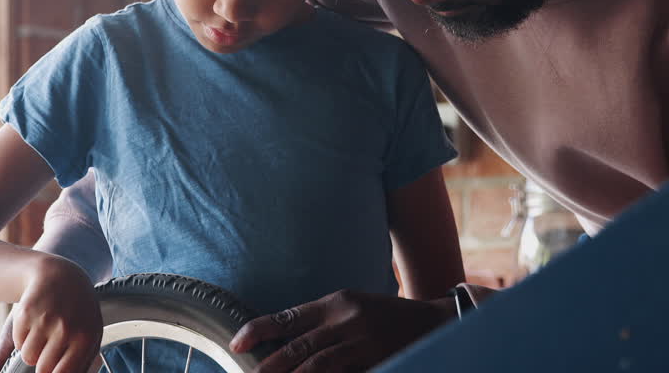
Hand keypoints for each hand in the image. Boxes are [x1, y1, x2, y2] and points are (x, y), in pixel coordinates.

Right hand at [12, 255, 101, 372]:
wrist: (60, 275)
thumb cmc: (77, 311)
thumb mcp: (90, 334)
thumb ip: (84, 363)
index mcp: (86, 337)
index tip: (52, 371)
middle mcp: (66, 328)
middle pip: (44, 369)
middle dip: (43, 364)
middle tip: (50, 348)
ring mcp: (45, 319)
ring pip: (28, 357)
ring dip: (33, 350)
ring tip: (45, 332)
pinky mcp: (26, 312)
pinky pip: (18, 343)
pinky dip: (23, 338)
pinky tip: (35, 322)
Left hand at [230, 289, 453, 372]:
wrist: (432, 322)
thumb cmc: (385, 316)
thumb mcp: (352, 308)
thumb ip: (321, 322)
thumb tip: (283, 339)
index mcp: (336, 302)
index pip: (289, 316)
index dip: (260, 330)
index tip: (236, 344)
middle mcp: (346, 319)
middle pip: (299, 347)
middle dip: (270, 366)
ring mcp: (362, 342)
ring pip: (317, 366)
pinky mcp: (376, 360)